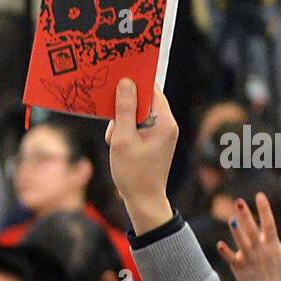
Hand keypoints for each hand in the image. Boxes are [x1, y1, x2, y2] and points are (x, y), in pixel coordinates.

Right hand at [104, 80, 177, 233]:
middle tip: (113, 125)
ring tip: (115, 142)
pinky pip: (138, 126)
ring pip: (137, 115)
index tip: (118, 78)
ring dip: (122, 123)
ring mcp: (162, 133)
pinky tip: (118, 146)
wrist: (144, 201)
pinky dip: (125, 132)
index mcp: (165, 122)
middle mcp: (167, 124)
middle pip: (143, 101)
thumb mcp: (123, 140)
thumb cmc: (133, 173)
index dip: (135, 83)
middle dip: (124, 109)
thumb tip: (126, 83)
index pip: (152, 90)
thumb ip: (124, 110)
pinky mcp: (155, 141)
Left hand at [216, 193, 280, 280]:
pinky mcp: (240, 266)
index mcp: (272, 244)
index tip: (260, 196)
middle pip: (253, 229)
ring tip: (232, 219)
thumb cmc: (274, 269)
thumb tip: (267, 224)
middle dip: (246, 215)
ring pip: (242, 242)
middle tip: (239, 201)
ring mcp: (250, 258)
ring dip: (237, 231)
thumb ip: (272, 239)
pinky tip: (219, 245)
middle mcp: (261, 249)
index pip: (269, 223)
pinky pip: (231, 258)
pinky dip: (226, 252)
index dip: (265, 209)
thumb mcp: (279, 252)